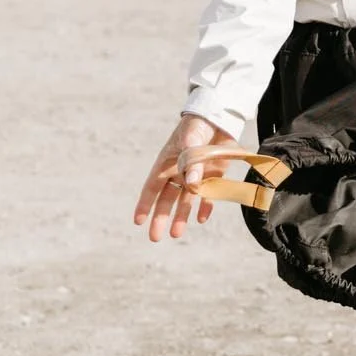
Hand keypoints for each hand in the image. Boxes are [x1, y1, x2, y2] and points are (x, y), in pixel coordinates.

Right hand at [135, 114, 234, 241]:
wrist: (217, 117)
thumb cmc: (196, 127)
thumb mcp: (190, 142)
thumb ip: (190, 163)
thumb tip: (191, 184)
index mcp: (166, 163)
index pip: (152, 187)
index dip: (145, 204)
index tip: (138, 221)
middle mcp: (178, 173)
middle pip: (167, 199)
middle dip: (160, 218)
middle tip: (154, 237)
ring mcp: (196, 175)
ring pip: (186, 200)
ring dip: (180, 217)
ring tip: (175, 234)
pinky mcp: (213, 175)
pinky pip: (208, 195)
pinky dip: (205, 207)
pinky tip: (201, 219)